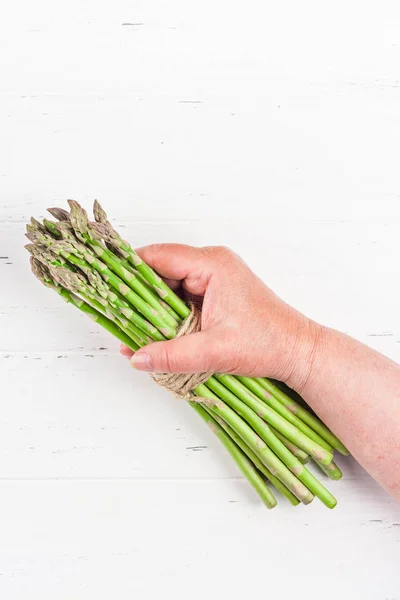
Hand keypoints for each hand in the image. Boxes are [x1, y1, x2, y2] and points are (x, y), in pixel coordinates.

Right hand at [121, 244, 319, 388]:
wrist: (296, 351)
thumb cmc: (267, 343)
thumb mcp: (216, 351)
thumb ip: (173, 355)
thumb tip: (136, 357)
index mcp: (213, 265)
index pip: (159, 256)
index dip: (130, 269)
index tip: (107, 285)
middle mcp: (211, 265)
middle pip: (160, 271)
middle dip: (139, 296)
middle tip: (119, 318)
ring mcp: (213, 279)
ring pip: (169, 287)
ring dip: (153, 309)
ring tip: (135, 332)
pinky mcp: (214, 294)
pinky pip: (181, 298)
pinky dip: (168, 316)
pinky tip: (157, 335)